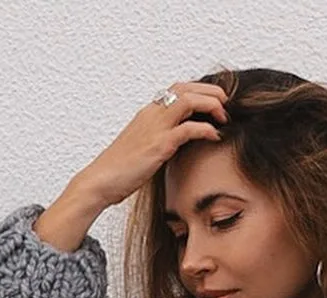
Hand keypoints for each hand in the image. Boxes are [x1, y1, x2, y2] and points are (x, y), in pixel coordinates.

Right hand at [77, 81, 228, 207]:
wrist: (100, 182)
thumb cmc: (119, 171)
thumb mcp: (141, 149)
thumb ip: (158, 141)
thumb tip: (175, 147)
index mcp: (148, 114)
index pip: (177, 89)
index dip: (199, 90)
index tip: (214, 101)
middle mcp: (151, 114)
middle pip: (186, 87)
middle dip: (210, 91)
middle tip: (227, 102)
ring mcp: (155, 128)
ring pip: (189, 100)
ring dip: (211, 104)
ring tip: (223, 116)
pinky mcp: (159, 145)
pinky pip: (188, 129)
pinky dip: (206, 129)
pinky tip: (215, 136)